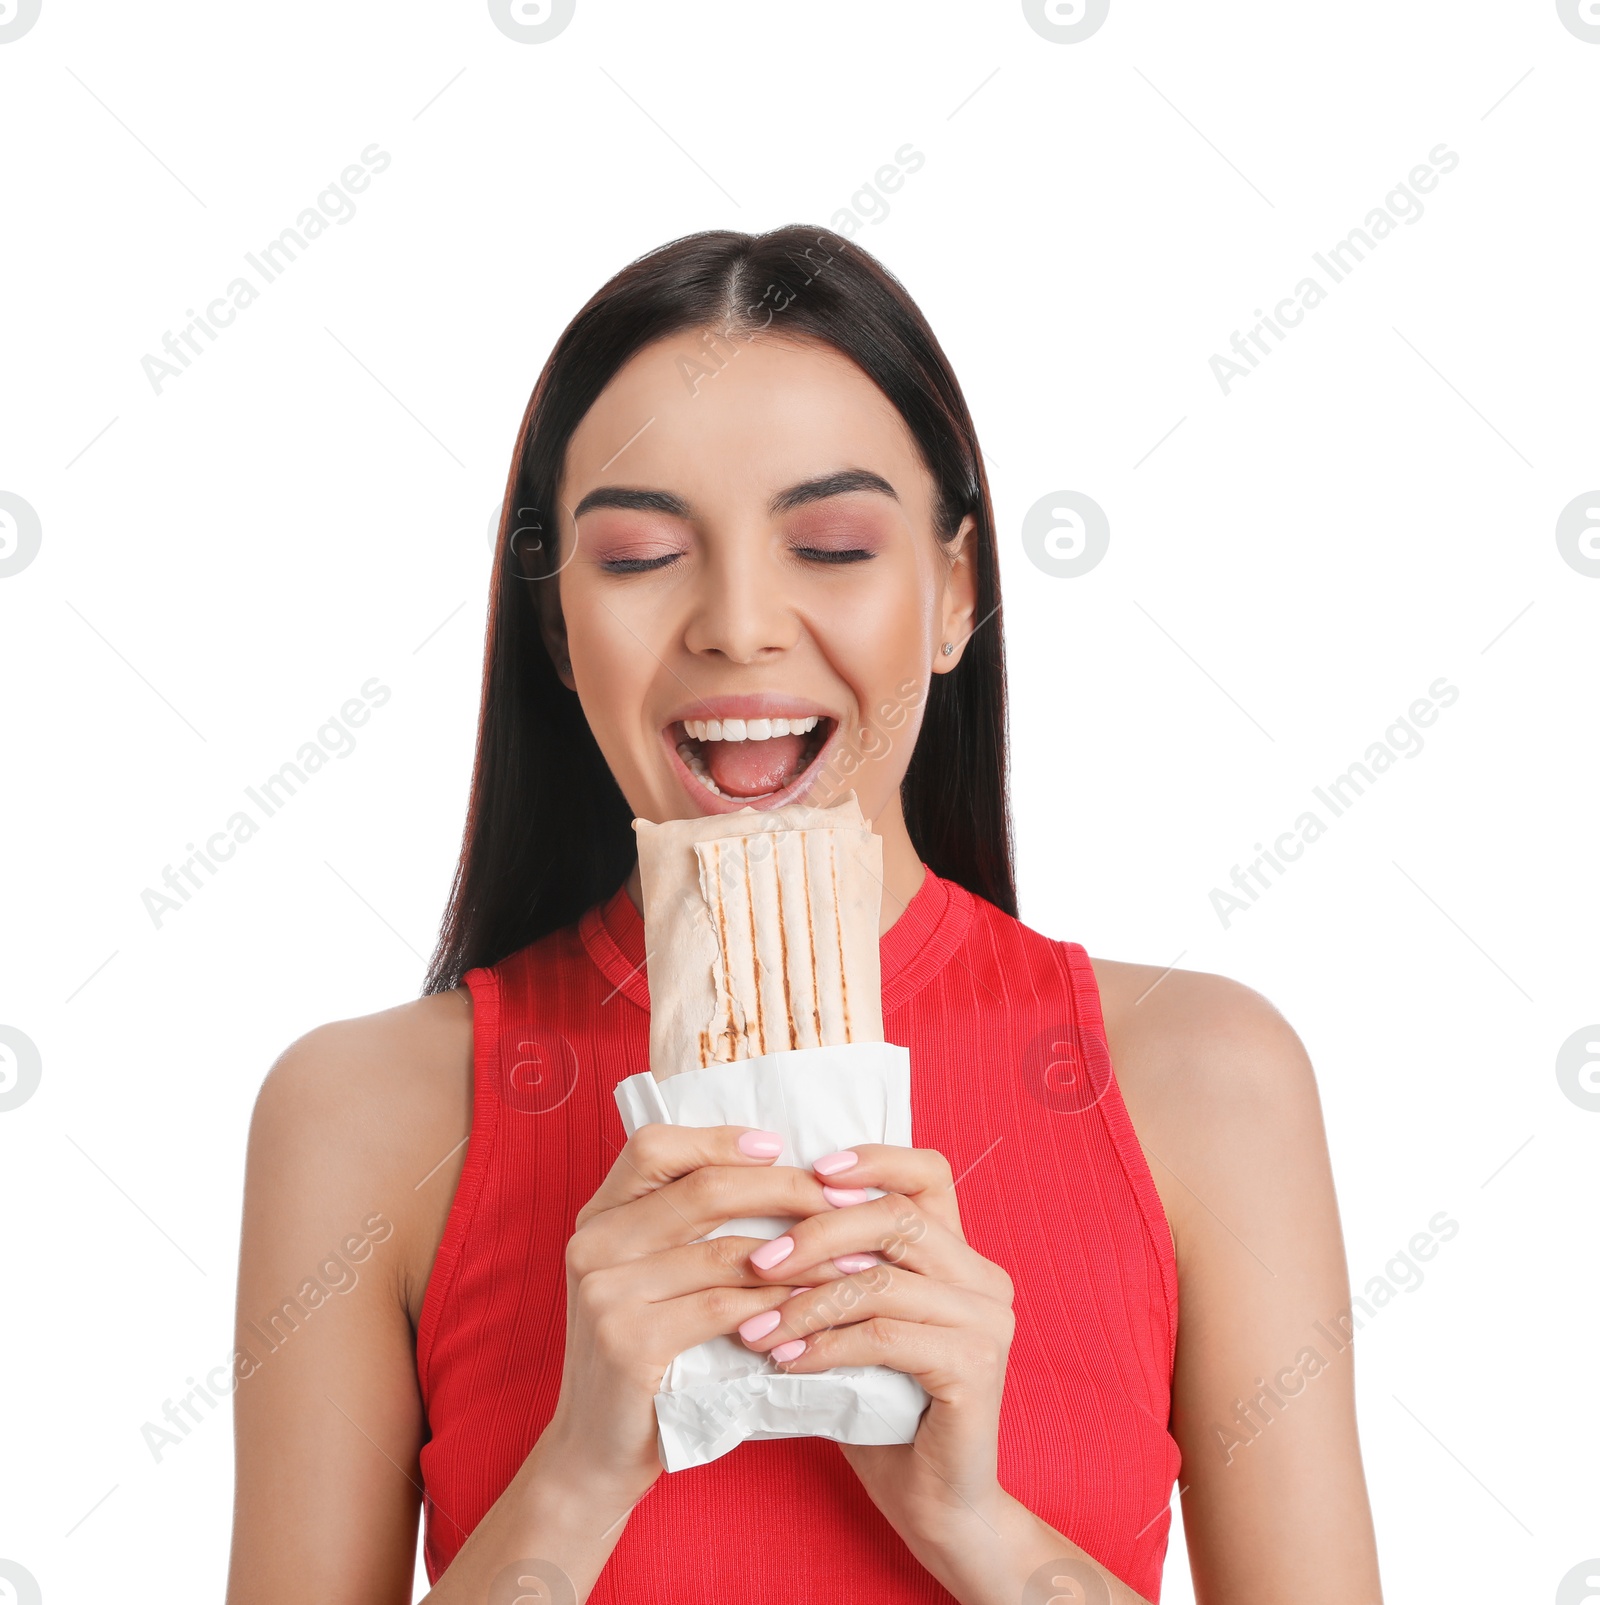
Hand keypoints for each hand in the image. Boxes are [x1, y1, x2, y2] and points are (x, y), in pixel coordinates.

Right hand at [537, 1123, 834, 1506]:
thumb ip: (684, 1229)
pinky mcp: (628, 1342)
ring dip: (800, 1254)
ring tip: (848, 1257)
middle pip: (702, 1190)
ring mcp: (606, 1293)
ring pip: (725, 1251)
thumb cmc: (641, 1359)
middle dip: (783, 1189)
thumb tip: (774, 1169)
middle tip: (839, 1199)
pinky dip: (777, 1303)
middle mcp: (593, 1244)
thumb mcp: (648, 1281)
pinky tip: (812, 1304)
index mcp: (598, 1217)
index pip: (655, 1146)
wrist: (592, 1454)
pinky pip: (724, 1307)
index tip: (779, 1146)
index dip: (719, 1139)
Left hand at [733, 1144, 1015, 1540]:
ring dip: (807, 1300)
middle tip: (757, 1262)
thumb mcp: (858, 1329)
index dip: (872, 1159)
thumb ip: (838, 1276)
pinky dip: (825, 1345)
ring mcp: (986, 1321)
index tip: (811, 1170)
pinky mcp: (975, 1366)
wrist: (938, 1507)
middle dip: (817, 1232)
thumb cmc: (885, 1413)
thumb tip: (761, 1228)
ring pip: (883, 1279)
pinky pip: (884, 1337)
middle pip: (896, 1217)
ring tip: (755, 1327)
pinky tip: (786, 1361)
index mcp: (960, 1255)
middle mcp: (984, 1278)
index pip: (927, 1173)